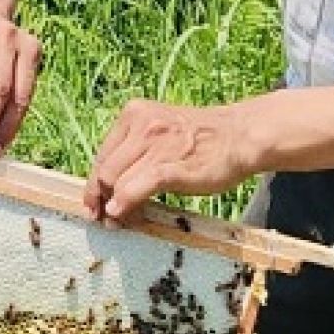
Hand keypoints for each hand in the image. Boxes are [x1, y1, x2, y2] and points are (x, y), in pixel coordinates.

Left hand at [86, 99, 258, 223]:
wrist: (240, 136)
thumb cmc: (202, 139)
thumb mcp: (161, 130)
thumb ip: (136, 149)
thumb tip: (111, 184)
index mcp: (135, 113)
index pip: (102, 155)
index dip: (94, 183)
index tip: (93, 203)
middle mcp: (142, 126)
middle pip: (104, 170)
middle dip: (99, 198)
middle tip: (104, 218)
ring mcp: (156, 146)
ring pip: (115, 182)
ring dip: (111, 206)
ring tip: (118, 221)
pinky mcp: (171, 167)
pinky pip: (135, 188)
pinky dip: (124, 204)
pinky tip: (122, 214)